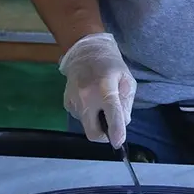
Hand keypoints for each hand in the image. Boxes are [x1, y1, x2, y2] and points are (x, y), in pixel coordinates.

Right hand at [58, 33, 134, 147]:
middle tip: (110, 127)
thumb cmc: (111, 64)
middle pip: (93, 132)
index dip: (116, 132)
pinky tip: (90, 99)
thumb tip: (123, 123)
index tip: (118, 142)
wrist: (85, 50)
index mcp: (105, 88)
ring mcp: (74, 100)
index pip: (112, 115)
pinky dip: (88, 113)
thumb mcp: (127, 79)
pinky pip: (80, 117)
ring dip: (96, 120)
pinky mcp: (66, 102)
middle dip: (103, 136)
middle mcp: (86, 97)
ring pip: (86, 124)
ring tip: (100, 102)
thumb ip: (127, 102)